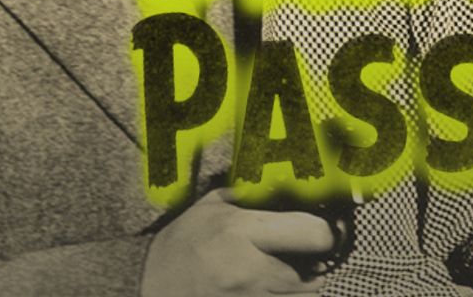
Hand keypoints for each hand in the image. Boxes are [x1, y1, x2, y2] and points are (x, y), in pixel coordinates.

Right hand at [142, 189, 335, 294]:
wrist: (147, 283)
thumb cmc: (182, 242)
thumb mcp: (212, 205)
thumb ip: (251, 196)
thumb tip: (287, 186)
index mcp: (242, 231)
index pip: (311, 235)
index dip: (325, 234)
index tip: (322, 234)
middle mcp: (248, 269)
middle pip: (313, 278)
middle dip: (314, 268)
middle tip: (304, 258)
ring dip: (302, 290)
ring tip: (287, 276)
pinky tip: (272, 288)